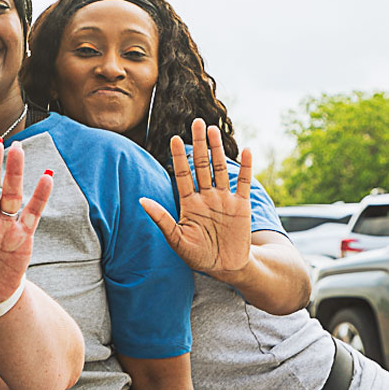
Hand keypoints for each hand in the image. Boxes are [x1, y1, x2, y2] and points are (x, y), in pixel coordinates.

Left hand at [141, 120, 252, 280]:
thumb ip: (162, 219)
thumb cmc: (198, 256)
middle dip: (199, 145)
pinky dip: (246, 168)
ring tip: (213, 130)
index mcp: (189, 203)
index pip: (182, 175)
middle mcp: (206, 197)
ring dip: (218, 150)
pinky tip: (247, 151)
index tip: (172, 139)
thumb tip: (141, 200)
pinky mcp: (241, 206)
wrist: (225, 267)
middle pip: (202, 165)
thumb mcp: (177, 240)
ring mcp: (224, 199)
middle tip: (196, 122)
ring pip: (220, 169)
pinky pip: (244, 183)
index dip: (178, 157)